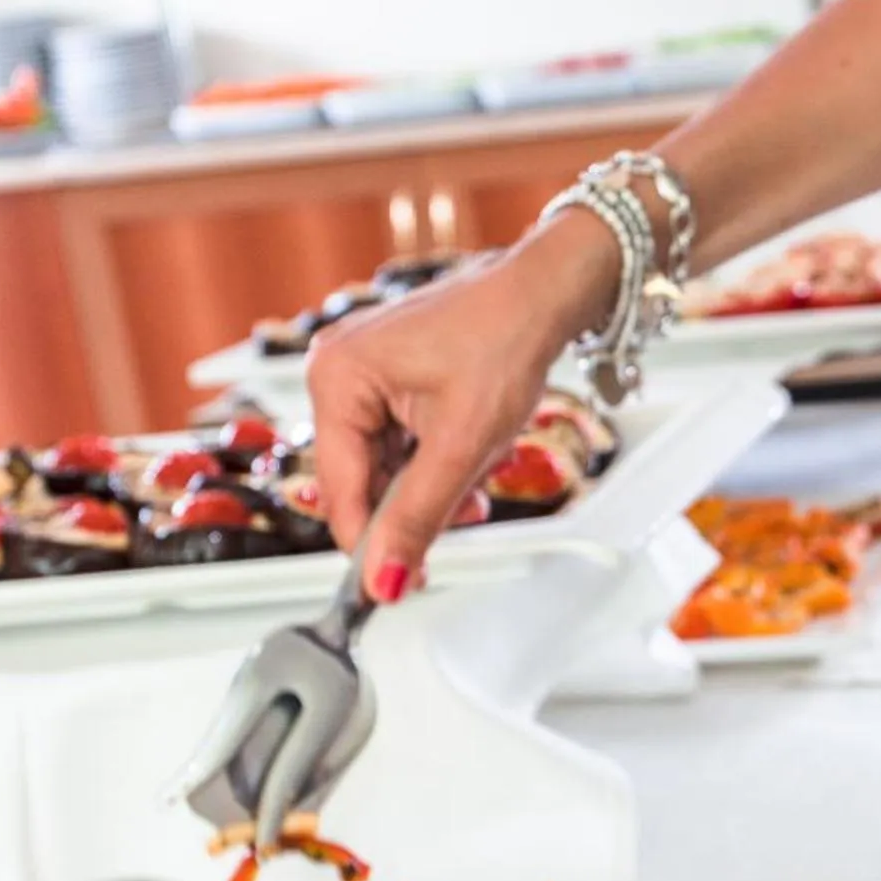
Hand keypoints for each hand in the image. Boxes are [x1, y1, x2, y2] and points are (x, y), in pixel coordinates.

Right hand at [307, 214, 617, 602]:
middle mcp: (336, 373)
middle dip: (418, 502)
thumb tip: (384, 579)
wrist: (544, 295)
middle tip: (467, 507)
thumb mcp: (463, 445)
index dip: (370, 544)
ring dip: (436, 483)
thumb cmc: (505, 339)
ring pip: (387, 468)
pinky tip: (474, 448)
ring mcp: (362, 375)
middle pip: (363, 481)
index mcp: (336, 378)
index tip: (394, 585)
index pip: (339, 490)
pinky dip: (439, 459)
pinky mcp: (390, 381)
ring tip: (481, 462)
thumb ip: (419, 517)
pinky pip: (402, 445)